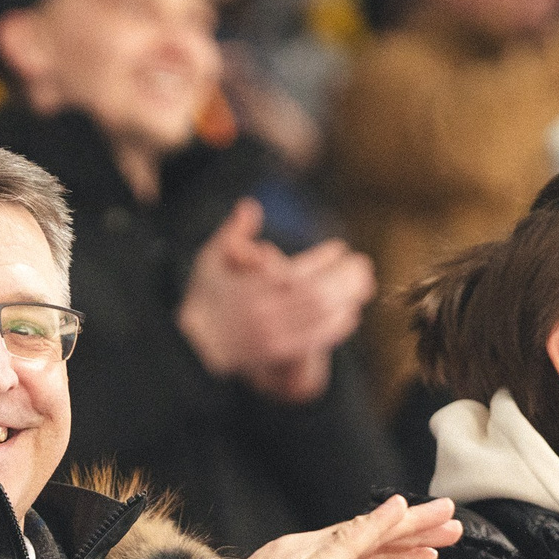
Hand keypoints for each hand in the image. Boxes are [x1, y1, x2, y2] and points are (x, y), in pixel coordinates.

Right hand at [177, 198, 375, 402]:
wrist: (193, 345)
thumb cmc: (204, 298)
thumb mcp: (210, 258)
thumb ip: (232, 232)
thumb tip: (250, 206)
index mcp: (252, 285)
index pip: (298, 268)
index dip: (324, 257)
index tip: (340, 247)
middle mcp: (266, 309)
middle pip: (317, 292)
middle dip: (345, 278)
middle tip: (363, 265)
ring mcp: (273, 333)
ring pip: (320, 315)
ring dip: (347, 299)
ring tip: (365, 285)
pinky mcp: (278, 352)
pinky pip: (315, 339)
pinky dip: (336, 327)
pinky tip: (351, 314)